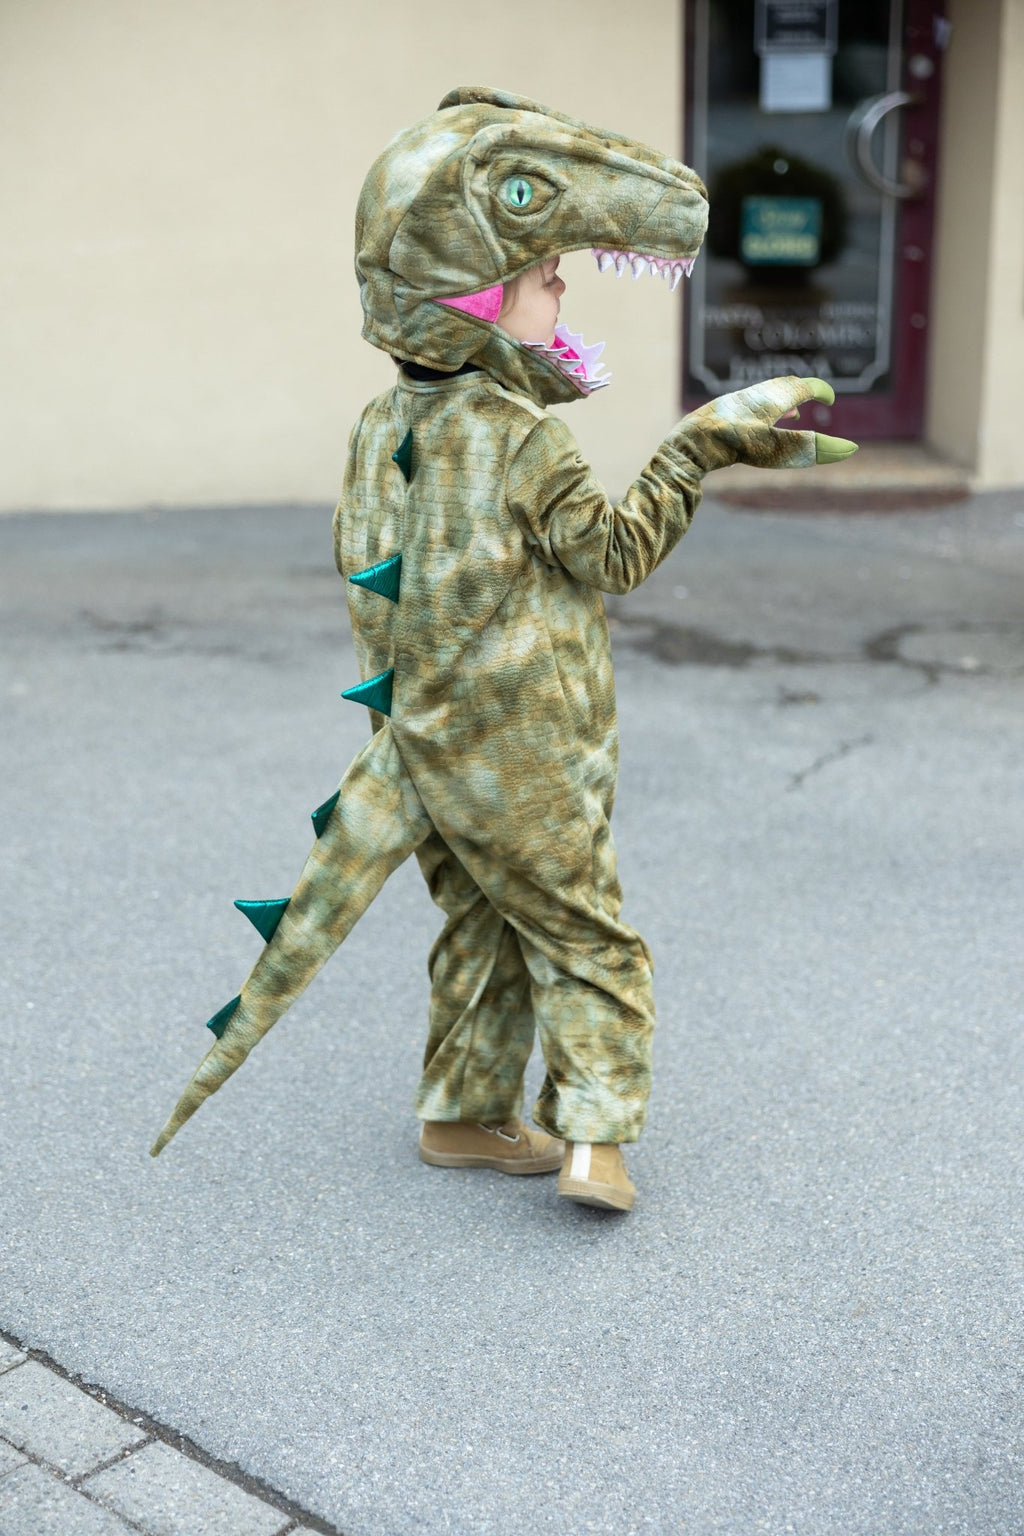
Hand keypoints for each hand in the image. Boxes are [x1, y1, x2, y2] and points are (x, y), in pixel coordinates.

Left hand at [677, 377, 857, 472]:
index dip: (820, 390)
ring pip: (764, 395)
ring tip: (790, 413)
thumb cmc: (732, 444)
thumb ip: (812, 447)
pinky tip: (755, 426)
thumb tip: (852, 449)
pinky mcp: (719, 416)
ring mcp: (735, 404)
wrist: (688, 444)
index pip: (803, 386)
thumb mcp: (776, 448)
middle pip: (784, 385)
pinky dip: (761, 411)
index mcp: (771, 398)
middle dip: (802, 390)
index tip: (830, 398)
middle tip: (813, 398)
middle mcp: (754, 395)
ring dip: (782, 401)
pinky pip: (746, 407)